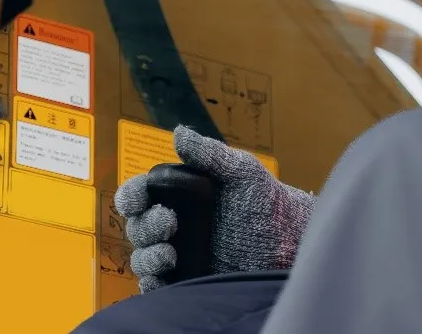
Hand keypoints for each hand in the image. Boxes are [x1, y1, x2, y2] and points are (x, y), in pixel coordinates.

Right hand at [114, 126, 314, 291]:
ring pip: (142, 259)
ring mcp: (179, 256)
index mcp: (178, 196)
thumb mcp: (240, 171)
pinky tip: (167, 275)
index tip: (140, 198)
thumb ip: (209, 153)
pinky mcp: (188, 283)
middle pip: (137, 227)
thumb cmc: (265, 201)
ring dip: (147, 256)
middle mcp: (173, 226)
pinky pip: (156, 287)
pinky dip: (153, 283)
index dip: (131, 196)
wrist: (289, 240)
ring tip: (169, 253)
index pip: (139, 195)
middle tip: (169, 222)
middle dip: (145, 225)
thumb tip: (179, 134)